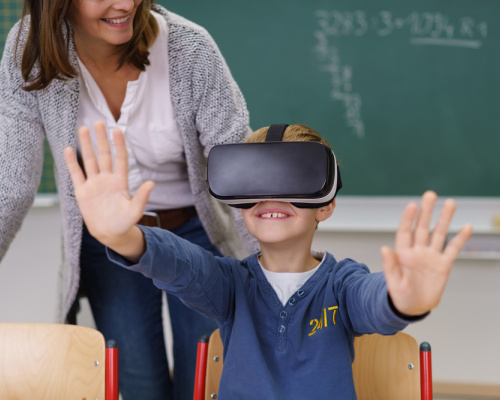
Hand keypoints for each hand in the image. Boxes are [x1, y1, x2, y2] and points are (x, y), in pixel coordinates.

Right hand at [64, 121, 153, 257]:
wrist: (111, 234)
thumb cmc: (125, 223)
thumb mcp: (135, 211)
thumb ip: (142, 197)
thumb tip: (152, 183)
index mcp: (121, 182)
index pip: (120, 159)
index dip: (119, 145)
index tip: (118, 130)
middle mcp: (107, 179)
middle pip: (104, 155)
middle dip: (101, 139)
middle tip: (98, 122)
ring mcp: (94, 184)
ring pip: (89, 160)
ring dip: (86, 145)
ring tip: (83, 128)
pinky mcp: (82, 191)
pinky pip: (76, 174)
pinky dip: (72, 162)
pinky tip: (68, 149)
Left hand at [381, 191, 472, 315]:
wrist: (414, 307)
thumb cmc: (400, 295)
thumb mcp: (393, 282)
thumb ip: (390, 265)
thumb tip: (384, 248)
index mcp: (403, 254)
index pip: (405, 232)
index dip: (408, 218)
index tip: (412, 205)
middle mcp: (417, 251)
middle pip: (422, 227)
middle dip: (426, 211)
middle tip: (430, 194)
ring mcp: (431, 256)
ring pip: (439, 234)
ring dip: (444, 219)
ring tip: (450, 203)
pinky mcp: (443, 265)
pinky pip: (453, 249)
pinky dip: (460, 238)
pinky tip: (467, 226)